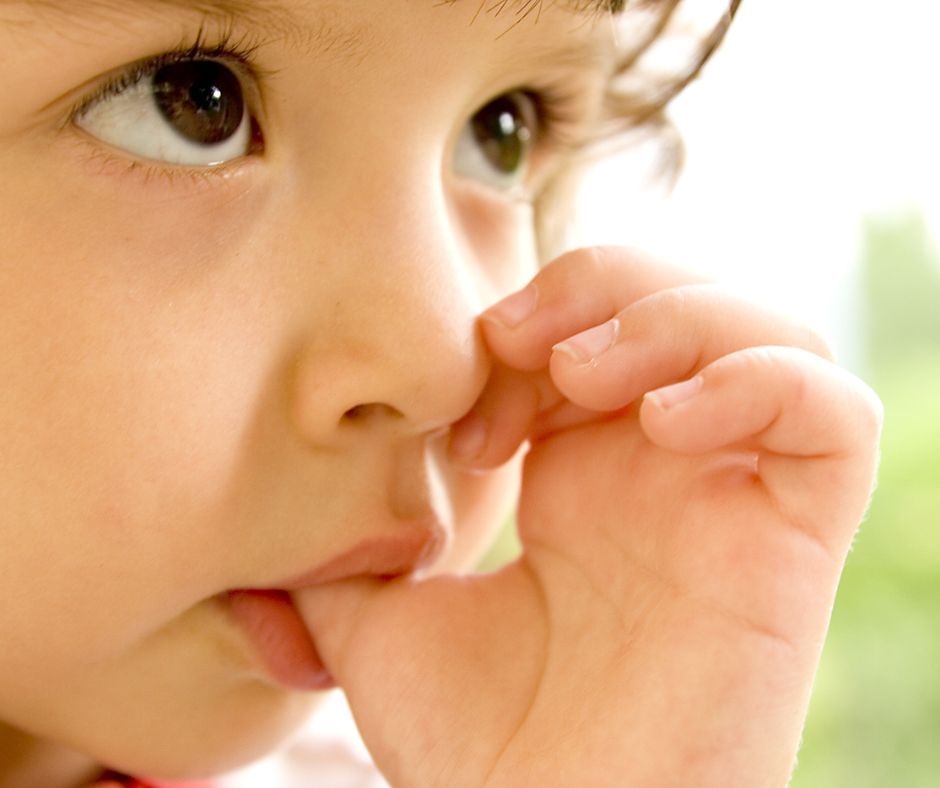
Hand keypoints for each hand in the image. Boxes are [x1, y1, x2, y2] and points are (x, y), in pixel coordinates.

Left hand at [297, 247, 882, 786]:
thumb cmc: (475, 749)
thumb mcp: (383, 622)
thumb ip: (345, 550)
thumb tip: (279, 505)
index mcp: (584, 476)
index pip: (589, 329)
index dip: (527, 331)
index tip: (463, 416)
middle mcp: (665, 473)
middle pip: (682, 300)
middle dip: (600, 289)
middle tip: (521, 344)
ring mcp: (733, 499)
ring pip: (770, 330)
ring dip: (671, 317)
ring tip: (587, 375)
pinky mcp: (794, 542)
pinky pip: (833, 416)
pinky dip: (759, 382)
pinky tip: (666, 423)